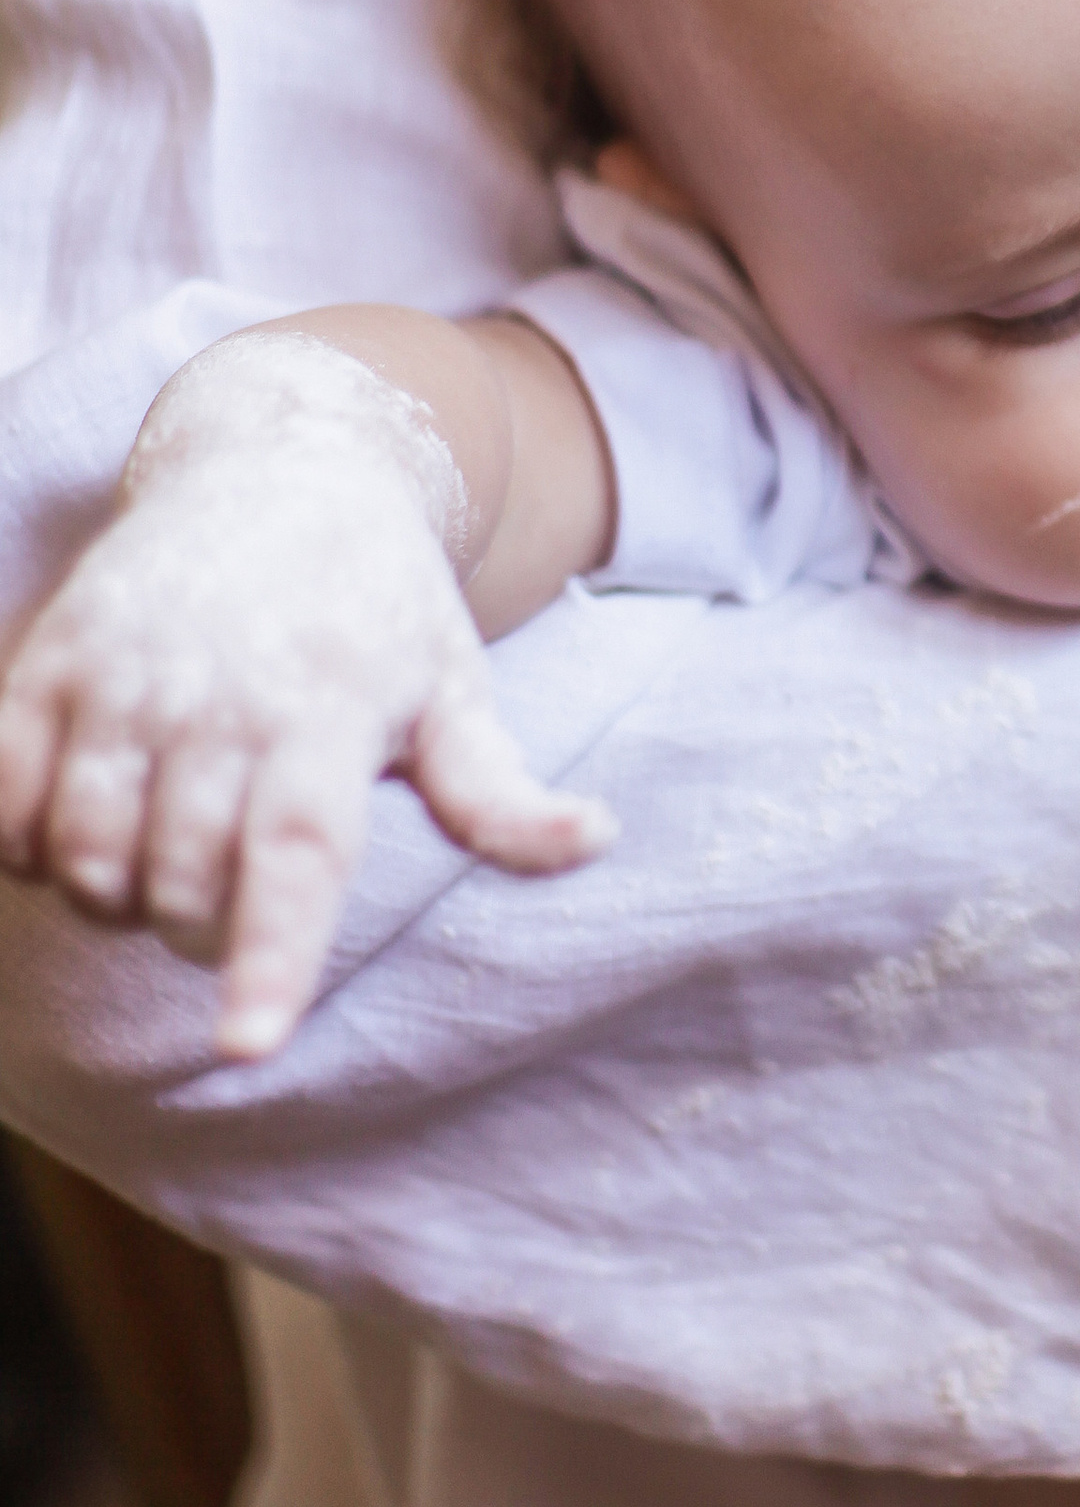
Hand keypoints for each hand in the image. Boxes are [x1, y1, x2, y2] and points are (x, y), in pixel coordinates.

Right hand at [0, 334, 610, 1058]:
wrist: (278, 460)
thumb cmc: (378, 602)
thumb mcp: (454, 686)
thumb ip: (499, 791)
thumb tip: (595, 840)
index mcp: (330, 711)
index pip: (295, 854)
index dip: (270, 956)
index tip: (248, 1045)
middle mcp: (221, 695)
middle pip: (181, 882)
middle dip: (197, 929)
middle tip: (227, 891)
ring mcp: (124, 676)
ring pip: (88, 855)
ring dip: (113, 896)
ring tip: (160, 857)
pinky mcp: (49, 663)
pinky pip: (5, 802)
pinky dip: (27, 846)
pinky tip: (74, 829)